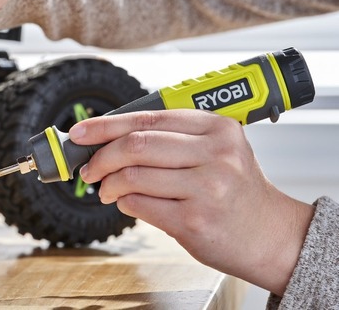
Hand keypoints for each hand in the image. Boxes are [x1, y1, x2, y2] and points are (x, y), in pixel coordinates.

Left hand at [70, 110, 314, 295]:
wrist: (271, 235)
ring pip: (132, 176)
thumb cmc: (235, 191)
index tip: (81, 133)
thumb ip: (171, 138)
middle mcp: (216, 154)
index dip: (105, 125)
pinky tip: (128, 202)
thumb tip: (108, 136)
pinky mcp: (194, 220)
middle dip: (101, 157)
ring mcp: (206, 188)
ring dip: (109, 184)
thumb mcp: (217, 150)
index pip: (147, 118)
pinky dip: (124, 202)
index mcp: (218, 128)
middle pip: (135, 145)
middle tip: (88, 168)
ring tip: (107, 189)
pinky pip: (139, 204)